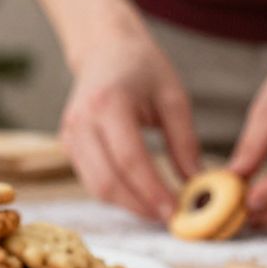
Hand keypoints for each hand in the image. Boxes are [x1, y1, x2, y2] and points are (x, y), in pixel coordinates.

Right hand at [60, 30, 199, 221]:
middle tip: (172, 219)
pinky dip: (118, 195)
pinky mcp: (67, 146)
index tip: (176, 212)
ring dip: (129, 206)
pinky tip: (142, 197)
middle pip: (108, 181)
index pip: (130, 160)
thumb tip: (198, 184)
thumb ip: (184, 142)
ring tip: (161, 210)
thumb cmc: (142, 67)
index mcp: (108, 103)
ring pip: (97, 188)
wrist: (105, 48)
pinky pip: (92, 181)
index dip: (153, 192)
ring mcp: (69, 135)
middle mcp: (82, 121)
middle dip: (141, 207)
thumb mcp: (173, 97)